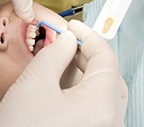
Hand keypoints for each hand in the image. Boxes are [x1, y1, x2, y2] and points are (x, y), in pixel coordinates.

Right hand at [0, 20, 127, 126]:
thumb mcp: (33, 86)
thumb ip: (55, 55)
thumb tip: (67, 39)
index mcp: (101, 106)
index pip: (106, 58)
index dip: (90, 37)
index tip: (75, 27)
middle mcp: (110, 120)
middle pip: (108, 75)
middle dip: (88, 54)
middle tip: (68, 42)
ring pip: (103, 90)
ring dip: (85, 71)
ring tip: (63, 61)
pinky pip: (97, 106)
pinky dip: (83, 89)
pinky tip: (64, 83)